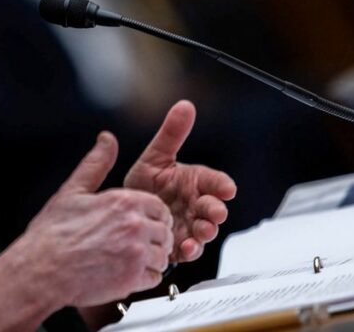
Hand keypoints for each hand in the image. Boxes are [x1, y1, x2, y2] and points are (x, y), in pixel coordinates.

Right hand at [8, 132, 174, 307]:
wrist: (41, 269)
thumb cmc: (52, 234)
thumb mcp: (72, 191)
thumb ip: (96, 163)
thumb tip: (106, 140)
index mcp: (123, 201)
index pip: (158, 207)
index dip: (150, 216)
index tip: (139, 224)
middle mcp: (134, 225)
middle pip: (165, 231)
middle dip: (153, 238)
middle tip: (134, 245)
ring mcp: (136, 252)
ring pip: (162, 255)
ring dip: (150, 259)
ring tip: (127, 260)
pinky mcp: (133, 278)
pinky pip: (155, 277)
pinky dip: (144, 277)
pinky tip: (124, 273)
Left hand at [124, 100, 236, 262]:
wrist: (126, 210)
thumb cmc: (146, 183)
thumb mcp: (156, 156)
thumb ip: (172, 134)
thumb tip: (185, 105)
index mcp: (195, 183)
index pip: (215, 182)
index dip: (222, 185)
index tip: (227, 189)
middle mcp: (196, 205)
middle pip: (214, 209)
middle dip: (216, 211)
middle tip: (215, 212)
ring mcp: (189, 226)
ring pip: (204, 231)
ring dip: (206, 232)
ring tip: (201, 231)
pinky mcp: (178, 245)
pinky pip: (188, 249)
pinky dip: (189, 250)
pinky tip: (184, 247)